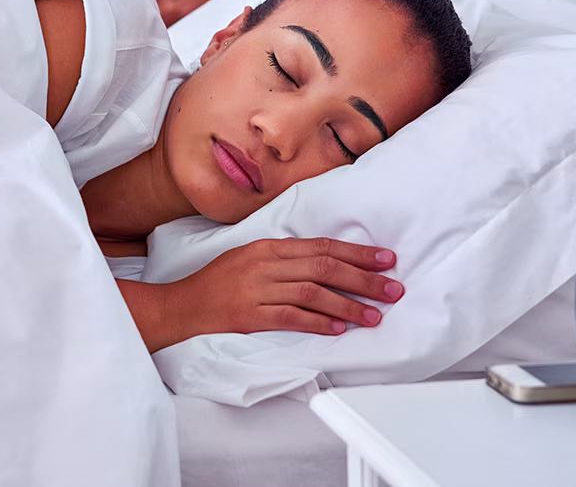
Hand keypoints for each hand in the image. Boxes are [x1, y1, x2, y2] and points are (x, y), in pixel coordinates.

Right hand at [122, 237, 404, 350]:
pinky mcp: (250, 315)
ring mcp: (257, 289)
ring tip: (374, 315)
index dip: (357, 253)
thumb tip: (326, 262)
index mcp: (268, 247)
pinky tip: (338, 329)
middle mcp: (265, 264)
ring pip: (312, 293)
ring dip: (347, 305)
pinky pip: (290, 318)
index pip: (321, 246)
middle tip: (392, 289)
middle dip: (363, 278)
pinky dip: (317, 322)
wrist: (183, 305)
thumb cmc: (218, 283)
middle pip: (323, 267)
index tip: (385, 260)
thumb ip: (285, 259)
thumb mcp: (250, 258)